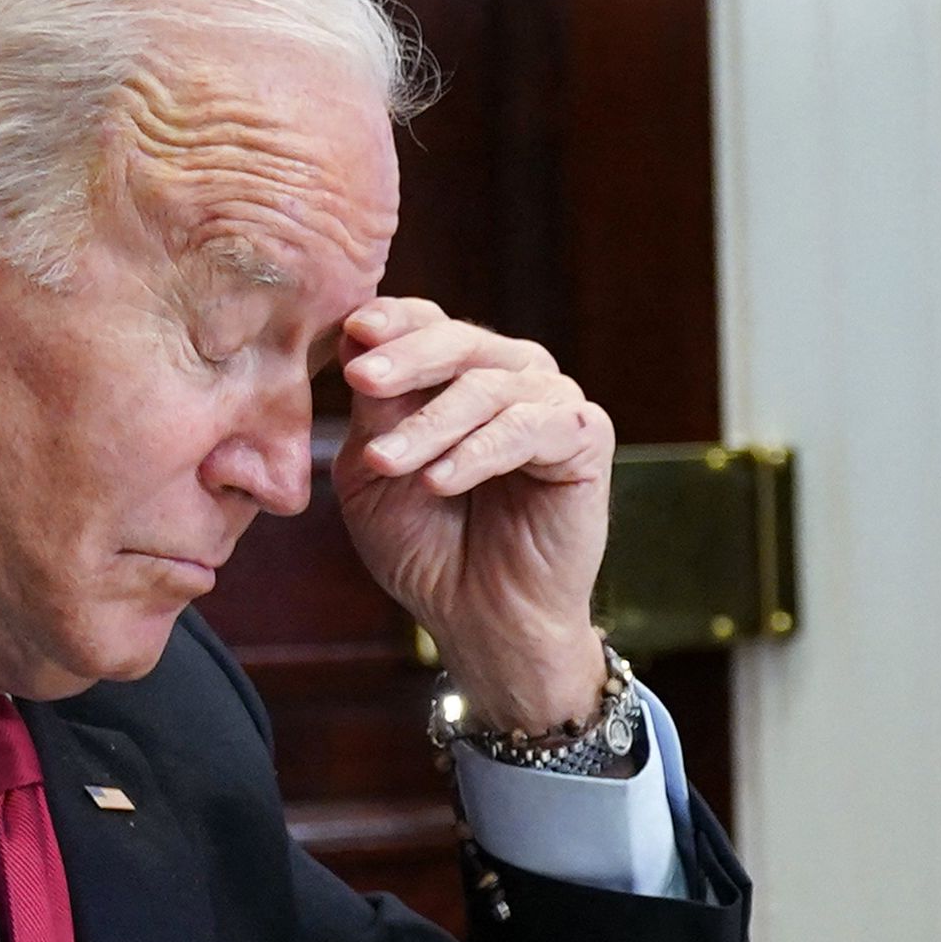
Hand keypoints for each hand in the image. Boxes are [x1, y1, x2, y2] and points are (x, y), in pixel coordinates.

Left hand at [334, 298, 616, 731]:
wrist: (480, 620)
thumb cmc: (424, 546)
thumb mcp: (374, 471)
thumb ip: (373, 408)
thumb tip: (357, 334)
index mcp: (458, 374)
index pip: (427, 323)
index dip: (392, 321)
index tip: (354, 332)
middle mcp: (511, 376)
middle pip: (460, 340)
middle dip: (407, 359)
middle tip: (362, 379)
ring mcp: (552, 403)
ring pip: (490, 387)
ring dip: (431, 425)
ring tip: (385, 464)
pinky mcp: (586, 437)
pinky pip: (531, 428)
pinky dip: (479, 452)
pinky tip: (437, 482)